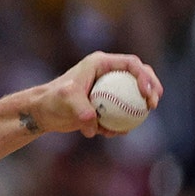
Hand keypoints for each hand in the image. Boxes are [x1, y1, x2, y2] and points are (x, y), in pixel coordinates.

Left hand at [34, 52, 162, 137]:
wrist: (42, 113)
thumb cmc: (52, 101)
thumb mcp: (65, 101)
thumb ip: (81, 109)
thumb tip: (93, 122)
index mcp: (100, 63)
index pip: (131, 64)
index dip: (145, 76)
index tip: (147, 94)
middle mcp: (106, 73)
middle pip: (138, 75)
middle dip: (152, 87)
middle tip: (153, 104)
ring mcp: (107, 88)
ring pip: (132, 94)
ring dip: (140, 106)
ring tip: (142, 118)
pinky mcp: (105, 103)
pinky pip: (121, 111)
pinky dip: (122, 121)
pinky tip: (120, 132)